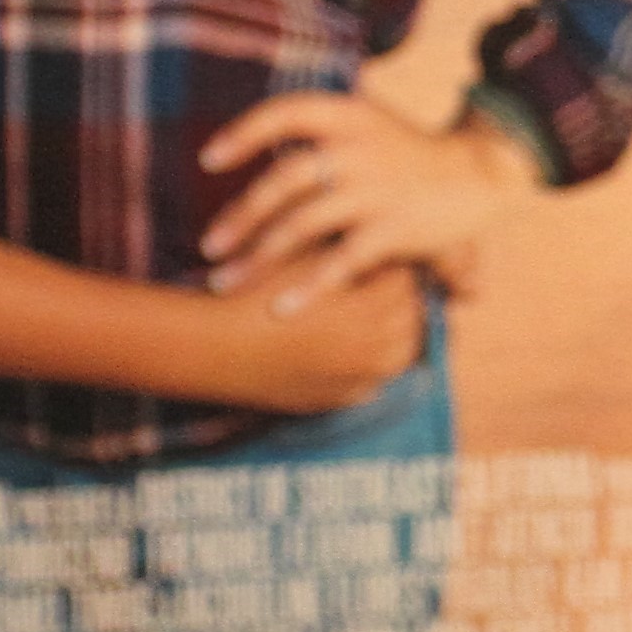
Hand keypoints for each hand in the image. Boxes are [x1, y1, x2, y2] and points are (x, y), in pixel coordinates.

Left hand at [200, 91, 536, 314]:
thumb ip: (319, 135)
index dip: (244, 133)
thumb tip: (250, 144)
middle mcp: (359, 148)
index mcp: (351, 115)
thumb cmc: (408, 155)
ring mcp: (376, 189)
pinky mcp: (394, 229)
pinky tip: (282, 310)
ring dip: (257, 257)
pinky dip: (308, 288)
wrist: (478, 174)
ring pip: (301, 225)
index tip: (209, 160)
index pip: (286, 111)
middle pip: (283, 179)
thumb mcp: (369, 126)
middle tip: (210, 247)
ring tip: (224, 285)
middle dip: (241, 216)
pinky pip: (341, 262)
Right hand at [228, 264, 434, 414]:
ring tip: (380, 313)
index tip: (390, 254)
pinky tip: (353, 346)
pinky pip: (375, 383)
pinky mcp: (339, 400)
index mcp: (370, 306)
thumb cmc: (257, 292)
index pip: (410, 280)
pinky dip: (372, 364)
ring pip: (403, 353)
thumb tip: (368, 231)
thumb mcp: (303, 257)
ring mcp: (359, 378)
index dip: (399, 263)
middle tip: (393, 281)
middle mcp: (374, 345)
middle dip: (407, 297)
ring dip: (398, 332)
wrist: (215, 346)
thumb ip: (342, 246)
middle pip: (416, 317)